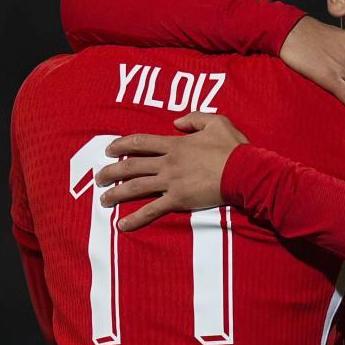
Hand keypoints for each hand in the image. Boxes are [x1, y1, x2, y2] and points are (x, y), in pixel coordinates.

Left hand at [94, 113, 247, 231]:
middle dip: (111, 171)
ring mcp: (171, 182)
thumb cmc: (234, 148)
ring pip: (136, 187)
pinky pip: (152, 210)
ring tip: (103, 199)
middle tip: (99, 177)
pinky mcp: (178, 200)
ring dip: (116, 193)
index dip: (121, 144)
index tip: (109, 149)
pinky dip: (135, 218)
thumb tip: (176, 122)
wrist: (245, 172)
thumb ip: (195, 118)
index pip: (140, 142)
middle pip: (131, 165)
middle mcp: (168, 163)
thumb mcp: (217, 122)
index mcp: (175, 144)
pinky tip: (122, 225)